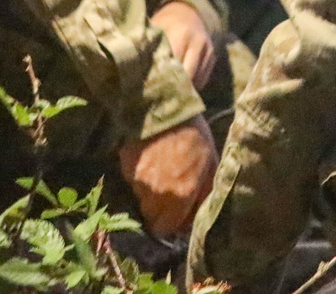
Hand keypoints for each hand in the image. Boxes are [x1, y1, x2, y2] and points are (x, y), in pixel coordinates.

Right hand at [118, 115, 217, 237]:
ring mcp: (136, 181)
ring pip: (140, 198)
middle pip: (150, 216)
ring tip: (159, 172)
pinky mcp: (124, 166)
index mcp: (179, 196)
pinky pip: (131, 180)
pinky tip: (148, 159)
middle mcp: (154, 194)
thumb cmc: (193, 136)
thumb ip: (205, 195)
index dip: (171, 224)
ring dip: (148, 192)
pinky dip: (139, 175)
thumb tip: (197, 216)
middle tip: (169, 193)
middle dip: (159, 210)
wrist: (163, 107)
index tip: (177, 214)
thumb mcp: (211, 164)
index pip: (166, 228)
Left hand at [151, 0, 215, 89]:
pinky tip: (180, 90)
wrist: (188, 12)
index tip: (152, 88)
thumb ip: (149, 45)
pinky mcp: (213, 57)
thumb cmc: (166, 22)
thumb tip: (137, 68)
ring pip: (197, 79)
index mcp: (181, 34)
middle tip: (161, 97)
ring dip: (184, 89)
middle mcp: (198, 42)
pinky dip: (192, 86)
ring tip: (170, 96)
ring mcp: (208, 50)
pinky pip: (203, 79)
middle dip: (175, 86)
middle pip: (188, 74)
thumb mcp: (156, 28)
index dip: (163, 76)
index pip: (174, 62)